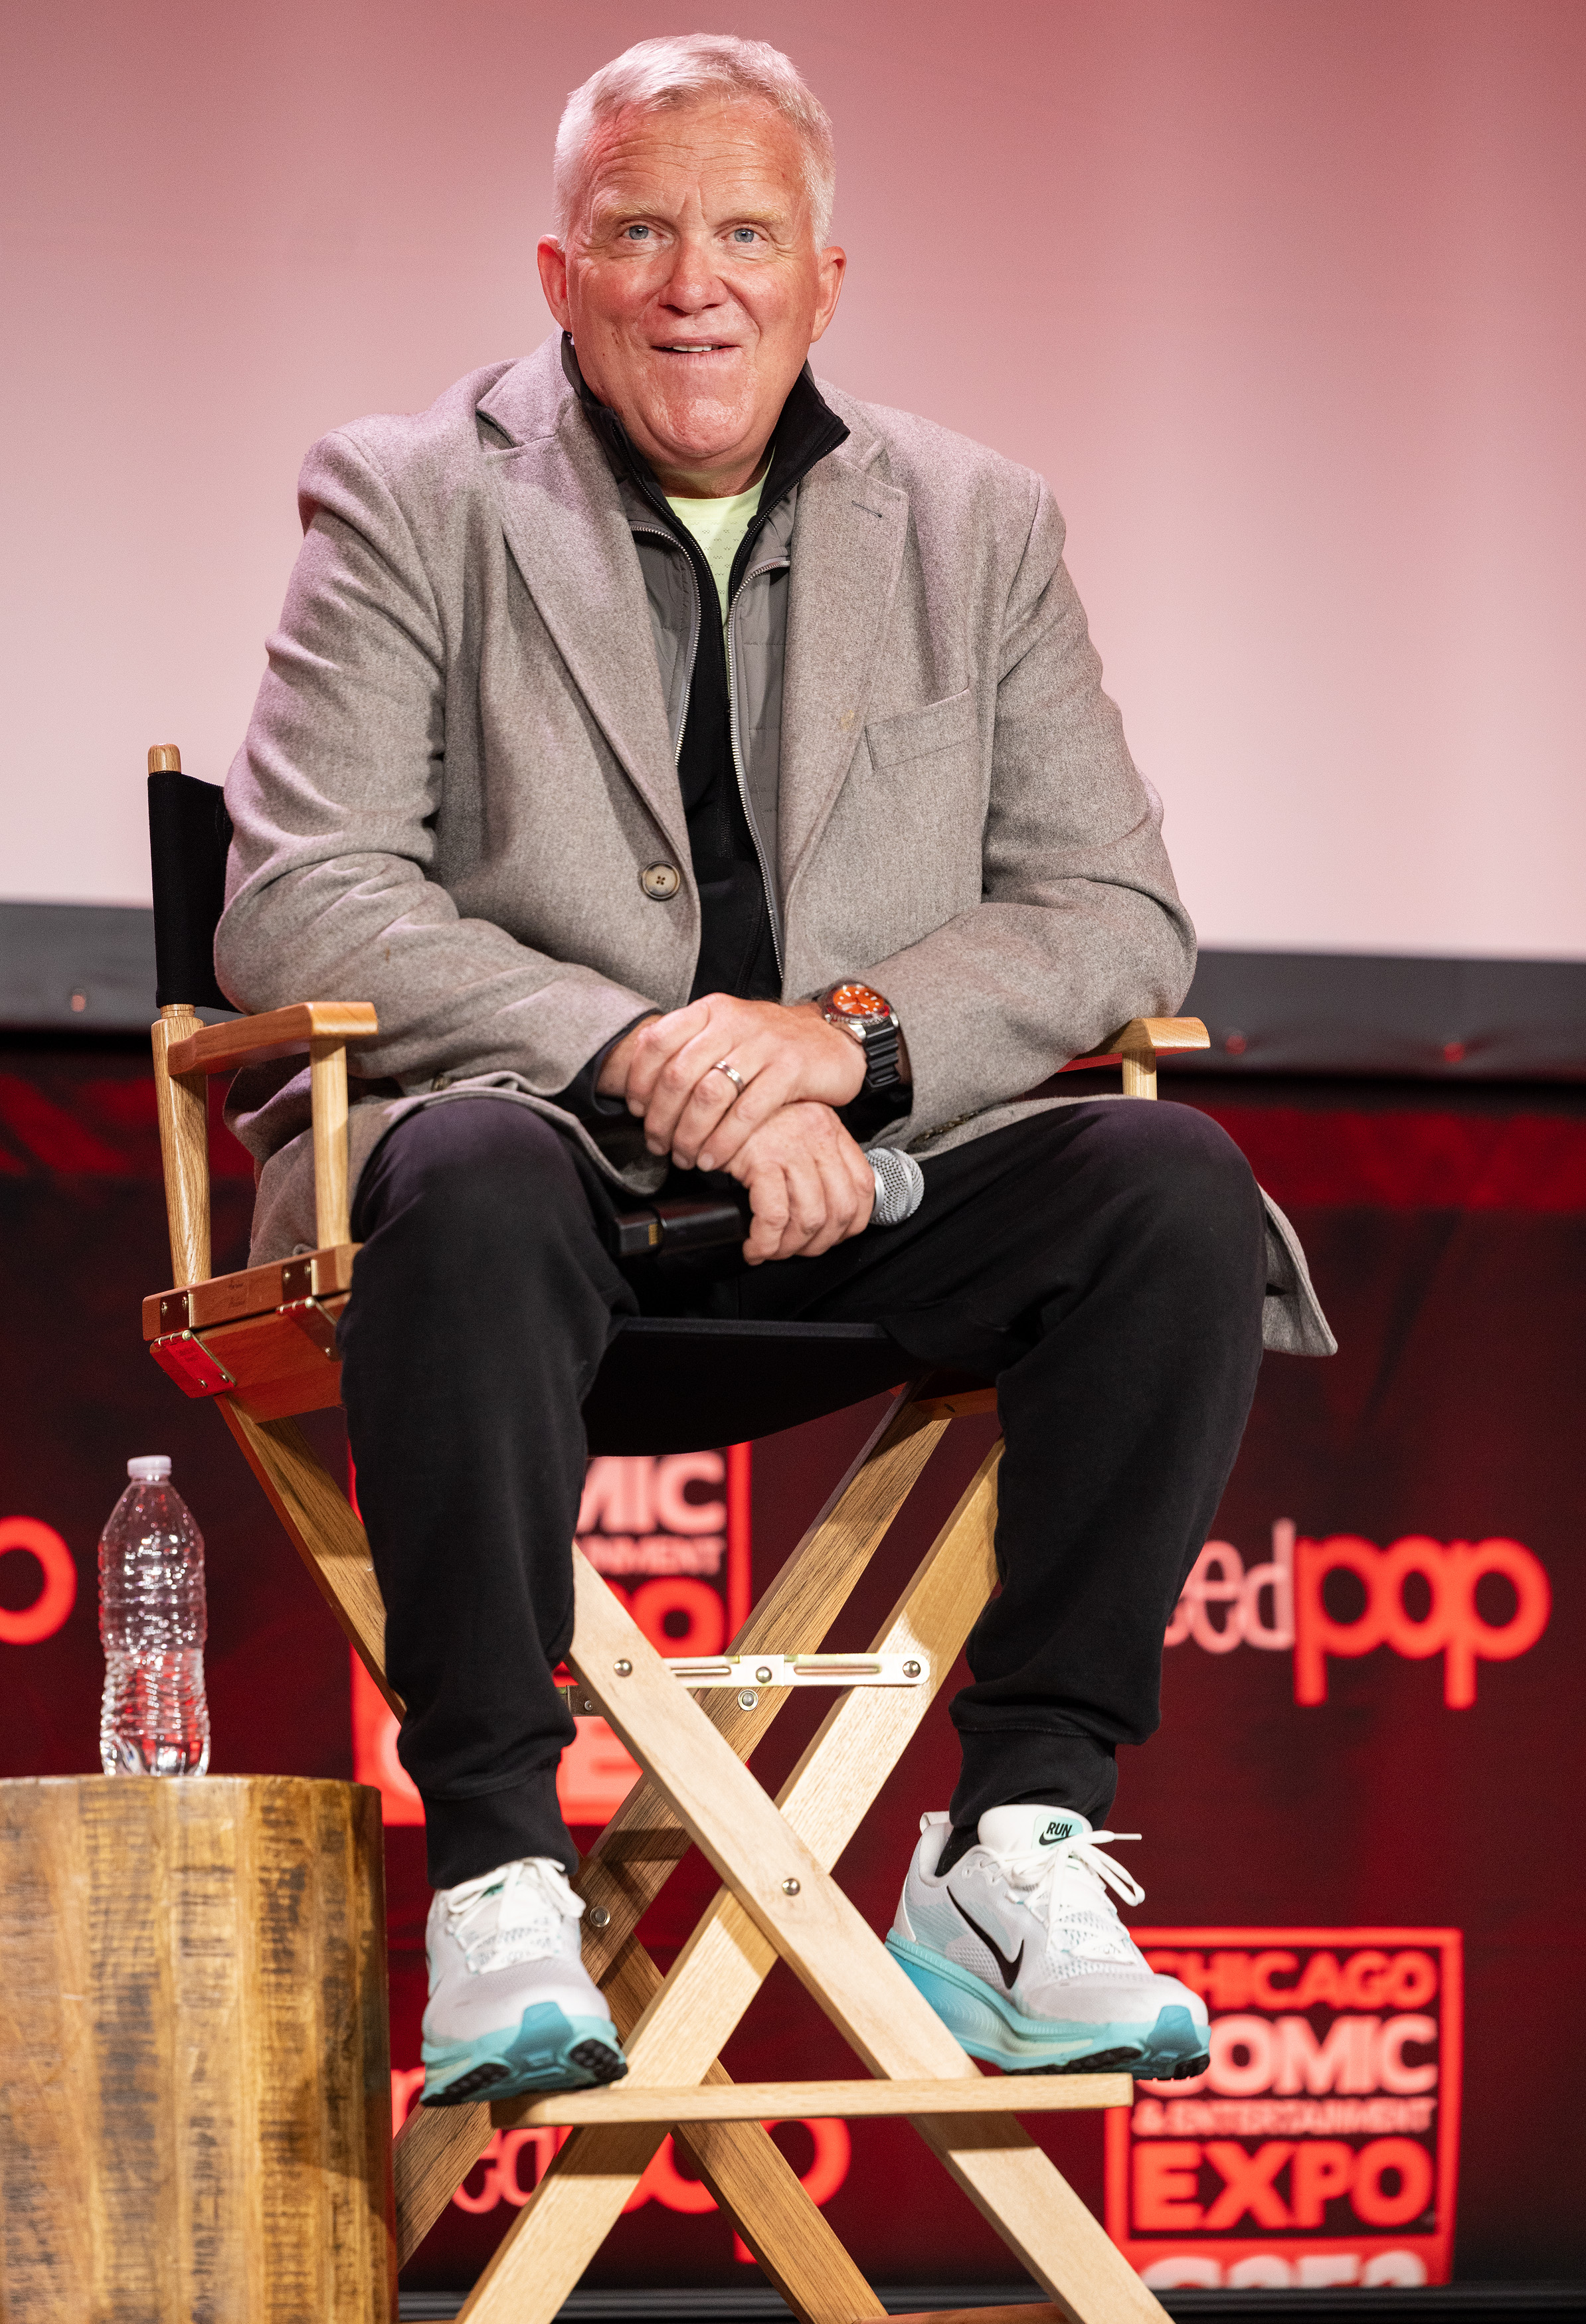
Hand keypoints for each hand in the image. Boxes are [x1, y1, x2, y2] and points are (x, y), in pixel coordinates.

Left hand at [600, 995, 870, 1171]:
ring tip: (685, 1156)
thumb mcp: (729, 1032)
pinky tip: (715, 1158)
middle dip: (661, 1119)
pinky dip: (724, 1141)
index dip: (639, 1081)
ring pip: (709, 1095)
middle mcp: (733, 1023)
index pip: (657, 1041)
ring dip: (689, 1135)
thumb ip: (691, 1049)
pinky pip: (747, 1112)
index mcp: (711, 1011)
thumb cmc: (774, 1044)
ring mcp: (763, 1045)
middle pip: (678, 1075)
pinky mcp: (790, 1069)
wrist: (833, 1037)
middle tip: (659, 1145)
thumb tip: (643, 1085)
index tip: (638, 1110)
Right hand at [725, 1102, 875, 1262]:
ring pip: (810, 1217)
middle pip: (840, 1208)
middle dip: (819, 1243)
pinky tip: (755, 1247)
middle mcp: (817, 1135)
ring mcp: (792, 1147)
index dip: (852, 1223)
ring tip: (772, 1250)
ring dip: (790, 1247)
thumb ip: (812, 1158)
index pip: (863, 1185)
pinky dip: (765, 1241)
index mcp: (830, 1128)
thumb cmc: (745, 1117)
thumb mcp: (790, 1128)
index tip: (834, 1237)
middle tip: (797, 1251)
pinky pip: (774, 1216)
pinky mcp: (761, 1158)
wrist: (711, 1097)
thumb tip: (824, 1206)